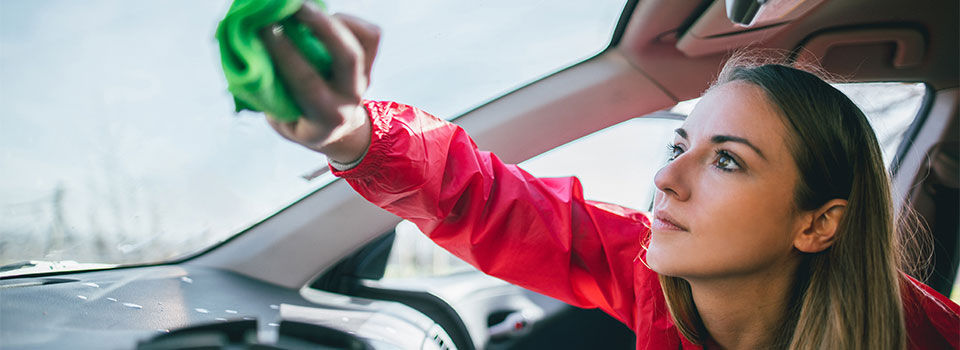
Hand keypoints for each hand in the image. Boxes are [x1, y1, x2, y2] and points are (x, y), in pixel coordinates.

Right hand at [260, 2, 379, 162]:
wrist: (338, 132)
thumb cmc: (299, 121)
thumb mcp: (281, 119)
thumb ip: (269, 91)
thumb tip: (250, 52)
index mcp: (326, 117)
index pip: (306, 81)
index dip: (284, 53)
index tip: (264, 28)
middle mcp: (350, 97)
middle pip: (347, 57)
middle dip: (320, 26)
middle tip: (293, 7)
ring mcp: (364, 79)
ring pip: (363, 42)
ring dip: (333, 20)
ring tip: (303, 8)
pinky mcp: (371, 64)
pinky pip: (370, 35)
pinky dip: (348, 21)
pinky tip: (325, 19)